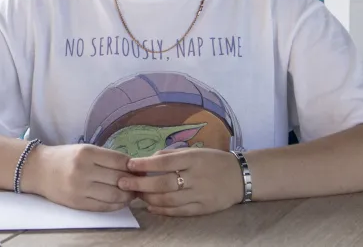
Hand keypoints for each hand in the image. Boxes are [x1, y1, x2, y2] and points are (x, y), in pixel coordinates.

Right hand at [23, 144, 136, 211]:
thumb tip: (133, 167)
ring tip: (131, 193)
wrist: (38, 169)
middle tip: (139, 182)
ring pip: (114, 194)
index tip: (140, 169)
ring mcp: (79, 188)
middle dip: (133, 182)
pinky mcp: (77, 203)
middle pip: (119, 178)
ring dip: (127, 196)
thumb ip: (106, 158)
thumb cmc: (64, 157)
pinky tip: (120, 201)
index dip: (133, 166)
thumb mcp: (84, 150)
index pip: (119, 160)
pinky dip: (116, 205)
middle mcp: (83, 169)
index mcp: (86, 152)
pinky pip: (103, 206)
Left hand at [119, 148, 243, 215]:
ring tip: (136, 195)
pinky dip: (162, 210)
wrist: (240, 177)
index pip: (164, 162)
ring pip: (169, 199)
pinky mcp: (203, 209)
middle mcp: (196, 177)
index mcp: (193, 159)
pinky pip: (179, 211)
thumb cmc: (213, 160)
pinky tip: (150, 207)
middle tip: (123, 183)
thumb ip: (171, 156)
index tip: (129, 165)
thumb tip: (149, 160)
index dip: (145, 164)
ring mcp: (200, 195)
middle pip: (163, 183)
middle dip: (140, 184)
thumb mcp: (194, 151)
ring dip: (148, 198)